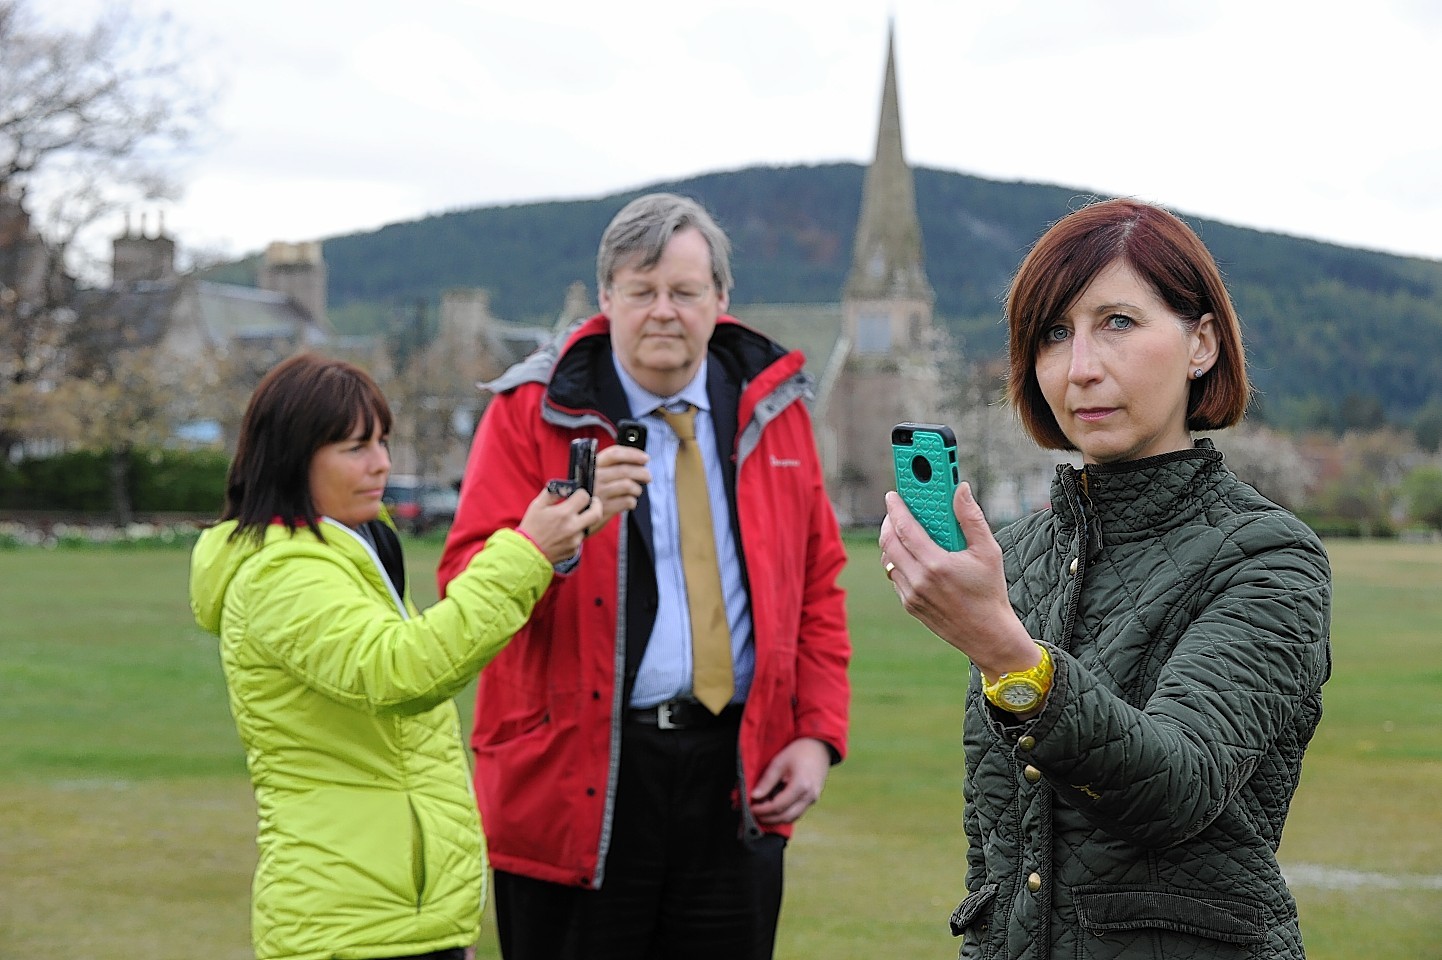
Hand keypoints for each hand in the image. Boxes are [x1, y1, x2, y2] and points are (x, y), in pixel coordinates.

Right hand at [516, 487, 603, 564]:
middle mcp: (572, 527)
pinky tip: (562, 535)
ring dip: (582, 521)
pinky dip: (574, 534)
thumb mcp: (537, 505)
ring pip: (587, 526)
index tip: (579, 494)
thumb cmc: (531, 527)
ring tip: (567, 522)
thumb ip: (552, 492)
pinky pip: (579, 538)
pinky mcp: (574, 551)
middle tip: (593, 502)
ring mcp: (575, 541)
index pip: (584, 497)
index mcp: (563, 513)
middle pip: (597, 513)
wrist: (527, 554)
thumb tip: (565, 486)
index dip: (582, 493)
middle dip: (597, 505)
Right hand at [587, 443, 650, 534]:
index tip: (645, 458)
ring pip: (629, 486)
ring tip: (636, 491)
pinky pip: (627, 502)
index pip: (614, 454)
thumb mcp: (591, 475)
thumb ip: (609, 468)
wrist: (572, 515)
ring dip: (637, 489)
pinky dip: (632, 502)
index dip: (632, 454)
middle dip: (642, 472)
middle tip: (648, 476)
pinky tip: (629, 502)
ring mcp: (599, 494)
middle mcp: (594, 478)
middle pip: (625, 470)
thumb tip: (638, 462)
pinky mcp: (603, 509)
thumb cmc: (586, 492)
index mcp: (591, 466)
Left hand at [749, 737, 831, 825]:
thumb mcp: (779, 762)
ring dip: (776, 819)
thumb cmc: (799, 752)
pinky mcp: (812, 800)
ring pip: (792, 817)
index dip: (763, 810)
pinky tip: (774, 809)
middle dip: (768, 818)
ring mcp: (812, 800)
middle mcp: (809, 796)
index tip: (751, 808)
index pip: (778, 806)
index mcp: (801, 786)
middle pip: (785, 816)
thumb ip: (767, 781)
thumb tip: (754, 796)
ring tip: (762, 813)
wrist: (819, 747)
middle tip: (754, 814)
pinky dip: (785, 814)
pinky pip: (797, 812)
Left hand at [879, 483, 1035, 677]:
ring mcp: (911, 595)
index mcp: (936, 565)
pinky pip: (895, 576)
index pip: (905, 529)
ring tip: (903, 530)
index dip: (896, 508)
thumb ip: (971, 517)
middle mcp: (919, 581)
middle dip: (889, 522)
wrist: (988, 635)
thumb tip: (960, 489)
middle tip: (896, 510)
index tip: (893, 495)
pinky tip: (912, 555)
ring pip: (888, 560)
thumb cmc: (990, 591)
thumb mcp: (988, 551)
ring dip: (891, 542)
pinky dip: (898, 561)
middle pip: (888, 543)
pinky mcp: (909, 606)